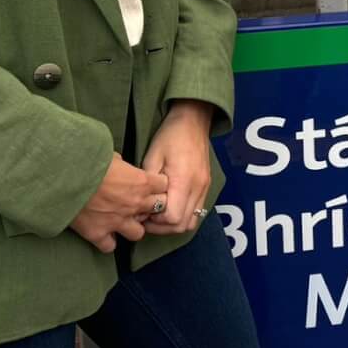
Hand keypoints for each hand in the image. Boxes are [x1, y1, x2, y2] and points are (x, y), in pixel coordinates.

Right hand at [71, 155, 168, 253]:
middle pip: (158, 210)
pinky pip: (110, 246)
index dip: (158, 185)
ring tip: (123, 220)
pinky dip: (107, 241)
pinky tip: (103, 234)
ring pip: (139, 233)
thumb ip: (124, 166)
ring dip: (133, 227)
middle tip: (138, 202)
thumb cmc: (90, 160)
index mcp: (142, 182)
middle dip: (150, 205)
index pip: (165, 186)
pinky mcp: (98, 233)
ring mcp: (118, 221)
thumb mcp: (113, 156)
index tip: (151, 184)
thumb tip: (122, 167)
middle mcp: (135, 204)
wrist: (65, 176)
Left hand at [140, 100, 214, 236]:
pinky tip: (171, 205)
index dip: (156, 222)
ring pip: (192, 221)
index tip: (144, 212)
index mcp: (184, 181)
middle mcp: (198, 188)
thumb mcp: (152, 157)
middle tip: (148, 217)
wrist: (193, 121)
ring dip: (174, 223)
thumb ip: (149, 184)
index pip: (173, 218)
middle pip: (183, 225)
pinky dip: (183, 215)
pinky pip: (197, 211)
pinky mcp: (206, 186)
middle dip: (163, 227)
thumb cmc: (170, 136)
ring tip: (159, 213)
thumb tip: (141, 204)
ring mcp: (205, 188)